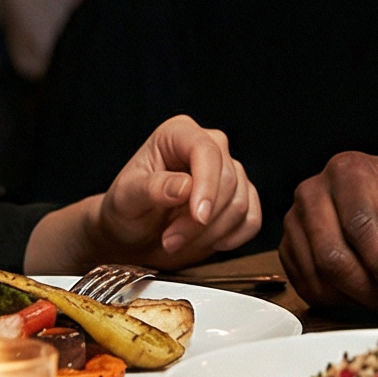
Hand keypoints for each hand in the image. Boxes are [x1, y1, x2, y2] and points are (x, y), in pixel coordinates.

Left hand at [79, 114, 262, 268]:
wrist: (134, 235)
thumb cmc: (126, 209)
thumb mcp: (127, 198)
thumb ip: (153, 188)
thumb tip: (185, 186)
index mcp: (179, 134)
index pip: (206, 150)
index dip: (207, 184)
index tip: (198, 216)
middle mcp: (209, 147)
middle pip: (228, 180)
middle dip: (200, 221)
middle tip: (170, 240)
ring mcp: (229, 172)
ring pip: (240, 203)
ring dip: (211, 233)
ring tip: (177, 242)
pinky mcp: (241, 198)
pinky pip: (251, 220)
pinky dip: (231, 238)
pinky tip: (206, 242)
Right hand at [279, 152, 377, 310]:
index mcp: (350, 171)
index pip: (361, 224)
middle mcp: (314, 192)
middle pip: (332, 255)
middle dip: (370, 288)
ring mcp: (296, 220)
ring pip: (318, 276)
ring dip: (356, 297)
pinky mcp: (289, 247)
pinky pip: (306, 286)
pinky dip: (337, 300)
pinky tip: (361, 292)